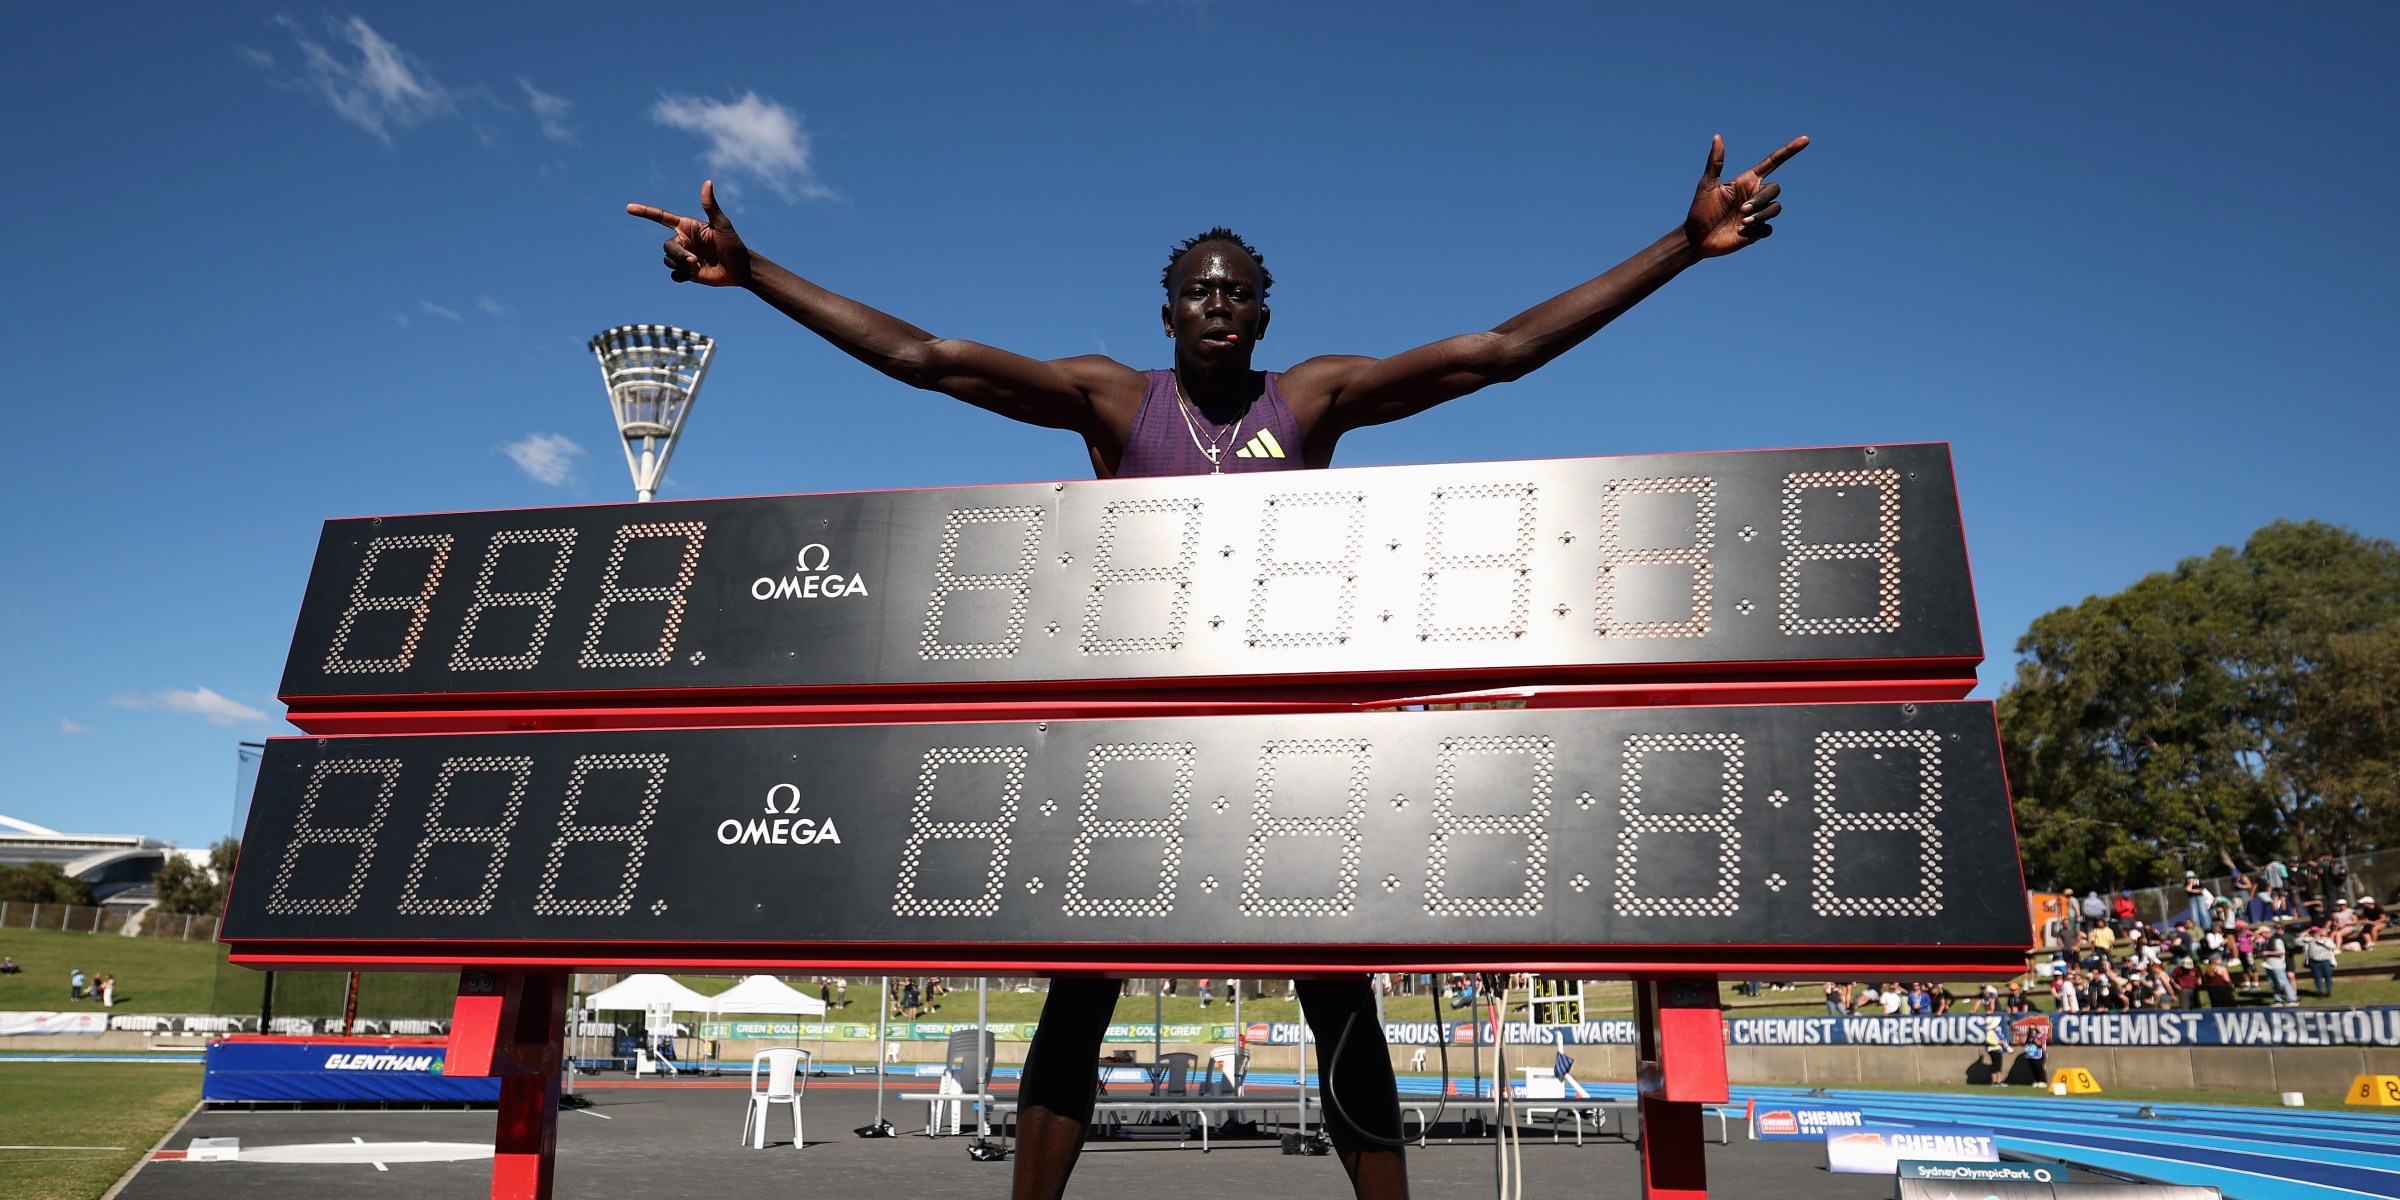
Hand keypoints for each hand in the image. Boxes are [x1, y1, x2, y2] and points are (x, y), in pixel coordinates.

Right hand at [626, 180, 752, 286]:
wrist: (739, 268)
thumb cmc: (733, 244)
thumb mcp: (722, 224)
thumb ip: (711, 206)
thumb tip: (708, 182)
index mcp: (687, 227)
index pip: (661, 217)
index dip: (645, 212)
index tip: (629, 208)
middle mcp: (682, 240)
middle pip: (666, 247)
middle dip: (679, 255)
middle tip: (696, 261)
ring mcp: (683, 256)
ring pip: (668, 261)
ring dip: (682, 266)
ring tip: (698, 266)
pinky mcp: (686, 272)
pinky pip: (674, 275)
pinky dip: (683, 276)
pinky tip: (696, 274)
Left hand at [1682, 134, 1807, 257]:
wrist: (1697, 238)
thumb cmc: (1700, 209)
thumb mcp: (1707, 184)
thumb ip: (1715, 162)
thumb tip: (1717, 136)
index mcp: (1747, 181)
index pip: (1773, 162)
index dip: (1789, 151)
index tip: (1805, 139)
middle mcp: (1755, 195)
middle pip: (1776, 189)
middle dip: (1761, 199)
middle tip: (1741, 210)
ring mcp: (1757, 213)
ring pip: (1775, 208)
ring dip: (1760, 215)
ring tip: (1742, 222)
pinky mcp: (1757, 232)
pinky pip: (1768, 228)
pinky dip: (1756, 230)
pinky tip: (1741, 233)